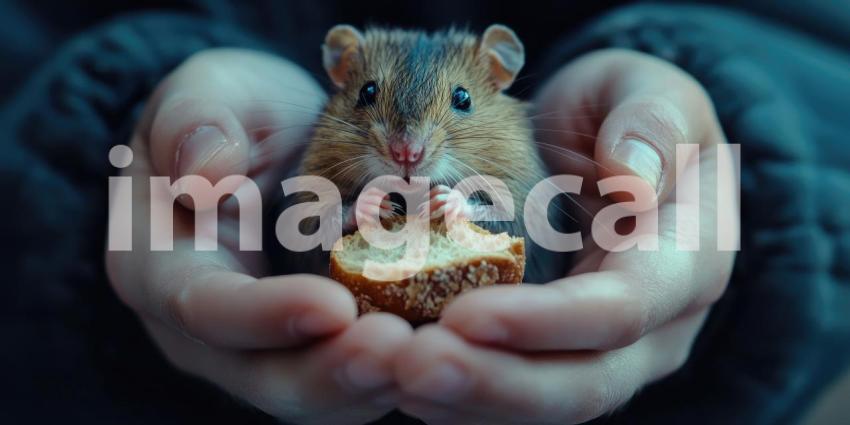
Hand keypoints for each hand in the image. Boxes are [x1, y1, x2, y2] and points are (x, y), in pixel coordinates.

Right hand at [106, 49, 411, 423]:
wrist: (270, 144)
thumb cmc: (236, 114)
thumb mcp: (209, 93)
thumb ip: (194, 122)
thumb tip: (205, 176)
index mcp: (161, 267)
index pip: (207, 307)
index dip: (268, 315)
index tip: (334, 305)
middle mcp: (210, 329)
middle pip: (267, 376)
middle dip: (336, 372)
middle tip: (402, 352)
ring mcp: (266, 346)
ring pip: (319, 393)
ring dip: (378, 383)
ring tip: (437, 357)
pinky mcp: (318, 346)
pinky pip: (356, 377)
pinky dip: (400, 371)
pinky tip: (446, 348)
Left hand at [392, 49, 737, 423]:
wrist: (610, 152)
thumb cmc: (625, 114)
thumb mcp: (646, 89)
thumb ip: (651, 120)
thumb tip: (632, 177)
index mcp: (687, 259)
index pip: (622, 309)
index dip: (545, 321)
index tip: (462, 314)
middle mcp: (656, 325)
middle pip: (582, 383)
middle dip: (494, 384)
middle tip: (409, 367)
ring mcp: (607, 349)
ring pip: (544, 403)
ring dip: (465, 401)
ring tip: (393, 376)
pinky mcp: (559, 355)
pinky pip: (514, 395)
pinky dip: (460, 399)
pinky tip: (401, 384)